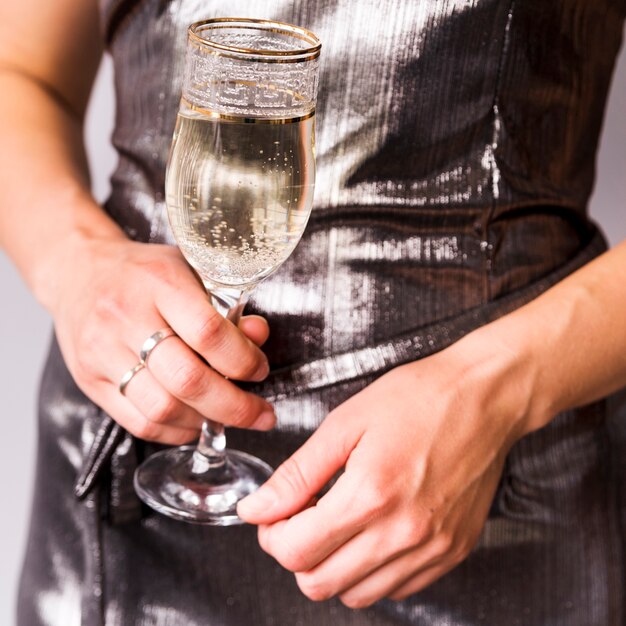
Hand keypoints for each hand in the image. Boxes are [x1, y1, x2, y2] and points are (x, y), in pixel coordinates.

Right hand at [51, 234, 274, 443]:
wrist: (77, 272)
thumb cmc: (144, 273)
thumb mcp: (191, 272)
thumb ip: (227, 307)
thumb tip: (258, 336)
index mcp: (159, 282)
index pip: (209, 332)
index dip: (243, 360)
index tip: (260, 370)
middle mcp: (126, 317)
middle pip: (187, 379)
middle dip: (235, 406)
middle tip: (260, 413)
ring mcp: (102, 352)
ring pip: (163, 408)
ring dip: (205, 421)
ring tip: (228, 416)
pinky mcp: (90, 381)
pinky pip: (139, 423)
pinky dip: (176, 431)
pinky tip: (195, 421)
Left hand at [238, 333, 532, 606]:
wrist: (483, 398)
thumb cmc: (418, 399)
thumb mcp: (345, 424)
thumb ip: (297, 474)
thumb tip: (257, 508)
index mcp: (370, 495)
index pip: (295, 552)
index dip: (271, 535)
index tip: (272, 514)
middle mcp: (404, 533)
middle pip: (320, 583)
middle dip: (295, 553)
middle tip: (299, 518)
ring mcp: (432, 548)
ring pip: (356, 594)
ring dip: (332, 565)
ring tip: (338, 522)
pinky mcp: (452, 552)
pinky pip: (396, 588)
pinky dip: (371, 570)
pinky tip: (372, 531)